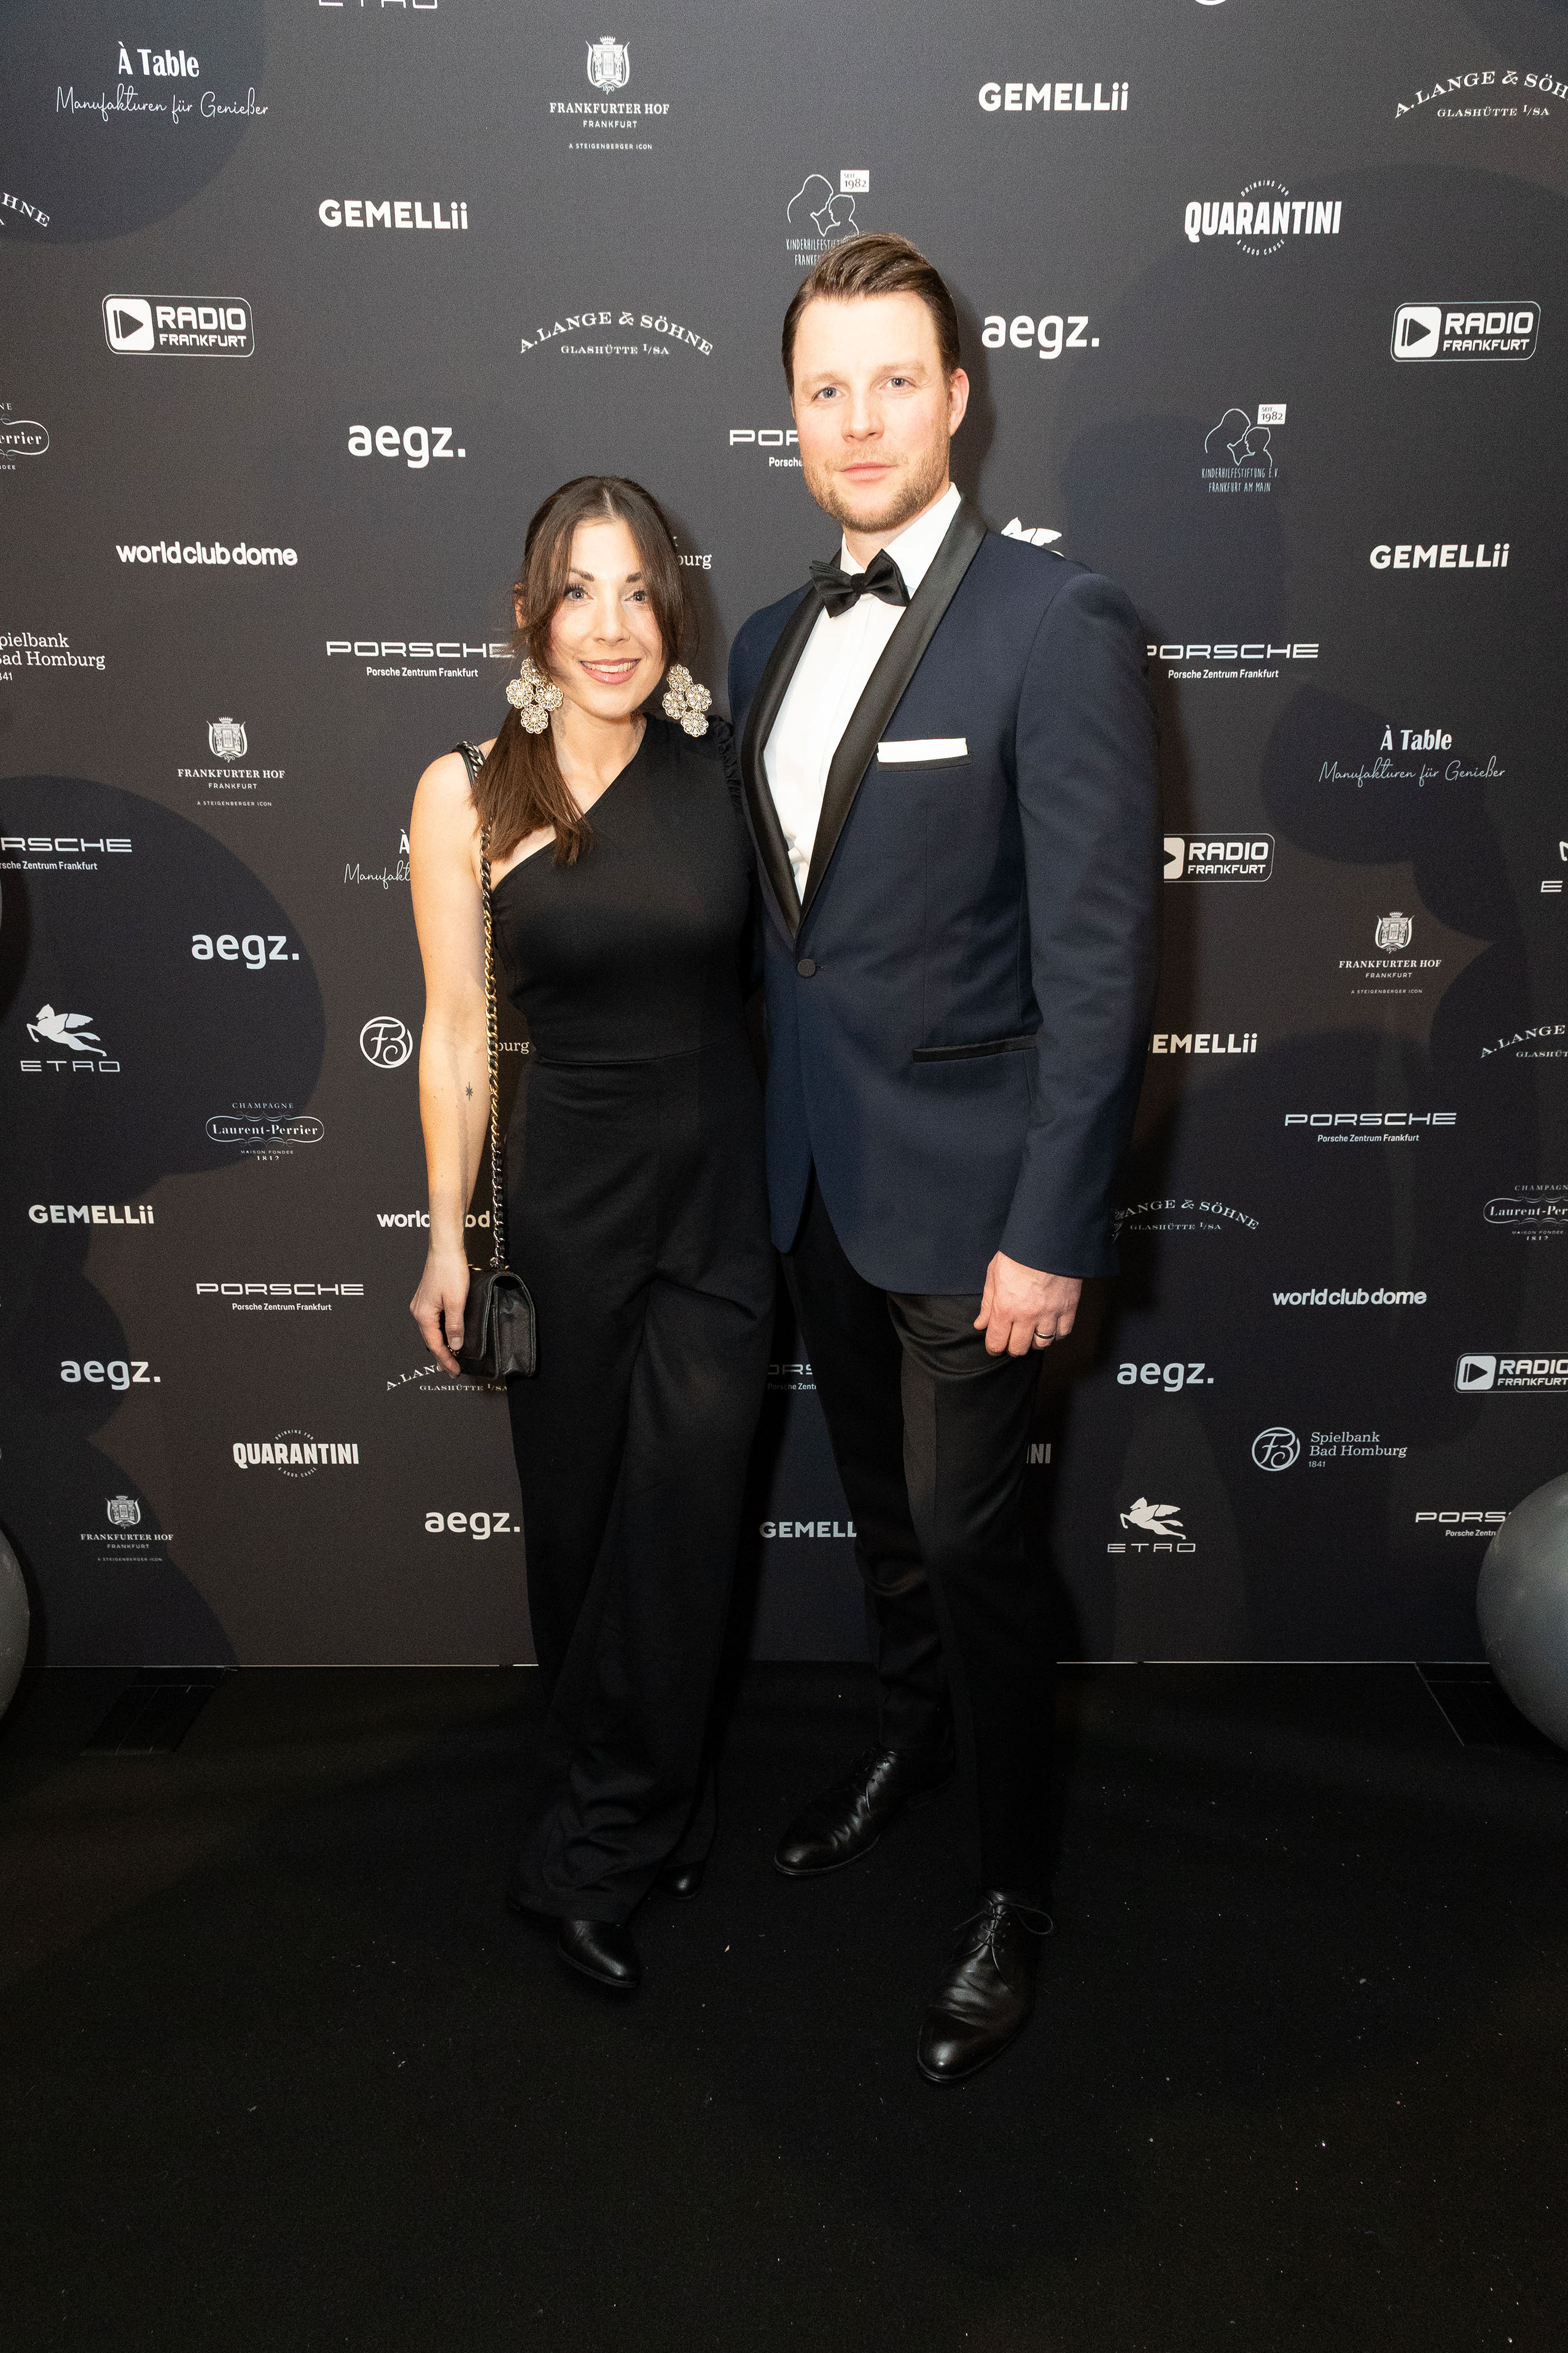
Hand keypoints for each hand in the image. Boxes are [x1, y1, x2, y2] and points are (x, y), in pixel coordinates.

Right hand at [411, 1246, 470, 1374]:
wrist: (445, 1249)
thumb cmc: (450, 1270)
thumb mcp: (457, 1301)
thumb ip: (455, 1325)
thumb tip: (455, 1345)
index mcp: (424, 1314)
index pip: (435, 1345)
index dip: (446, 1359)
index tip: (455, 1371)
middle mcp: (419, 1311)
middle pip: (431, 1340)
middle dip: (442, 1356)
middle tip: (451, 1370)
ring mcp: (421, 1304)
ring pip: (431, 1331)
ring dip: (441, 1344)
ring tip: (450, 1357)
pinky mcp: (427, 1298)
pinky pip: (432, 1321)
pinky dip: (440, 1332)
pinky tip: (446, 1335)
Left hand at [974, 1252, 1081, 1358]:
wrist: (1048, 1239)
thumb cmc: (1018, 1254)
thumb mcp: (994, 1275)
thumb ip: (988, 1303)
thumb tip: (981, 1324)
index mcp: (1005, 1308)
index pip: (996, 1342)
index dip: (993, 1348)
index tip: (994, 1347)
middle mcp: (1027, 1315)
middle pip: (1019, 1348)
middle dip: (1012, 1347)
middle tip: (1012, 1338)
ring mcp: (1050, 1314)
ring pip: (1042, 1344)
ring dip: (1034, 1341)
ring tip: (1031, 1331)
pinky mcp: (1068, 1308)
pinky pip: (1062, 1333)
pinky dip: (1055, 1334)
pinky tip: (1049, 1326)